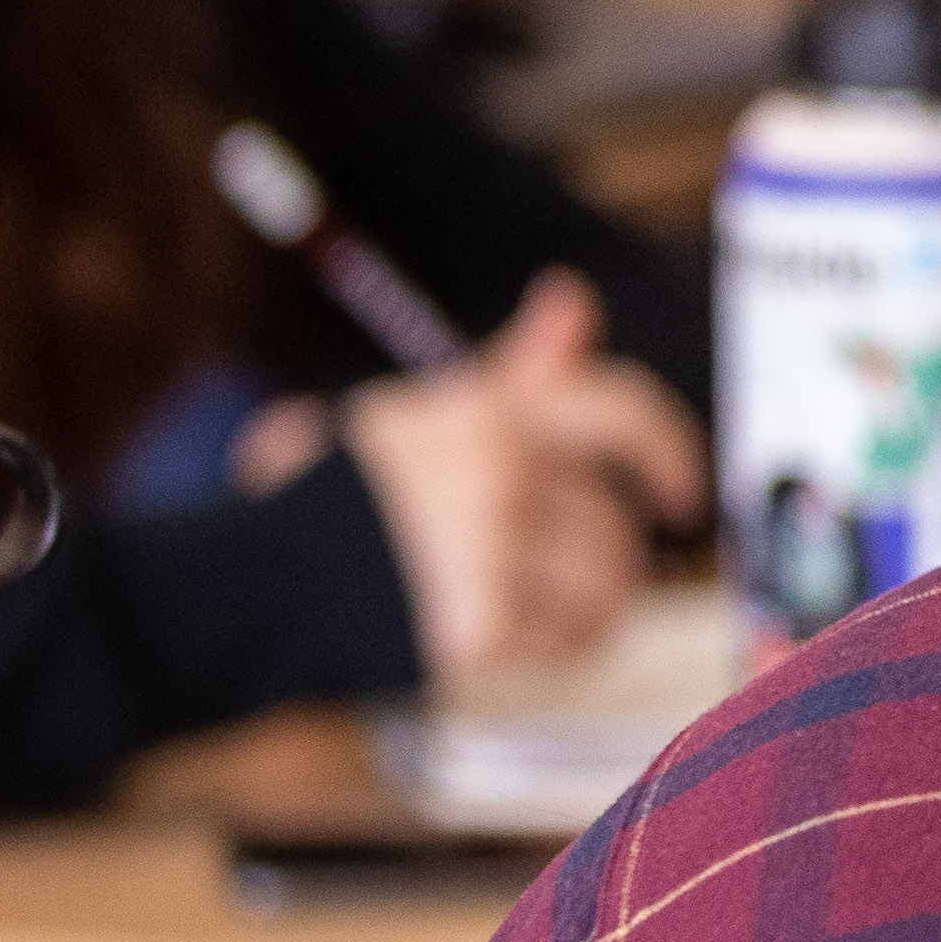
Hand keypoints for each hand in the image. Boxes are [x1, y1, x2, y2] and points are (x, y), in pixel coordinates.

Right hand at [339, 270, 704, 677]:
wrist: (259, 580)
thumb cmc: (357, 498)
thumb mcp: (430, 414)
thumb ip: (519, 371)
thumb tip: (574, 296)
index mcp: (490, 414)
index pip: (623, 410)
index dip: (671, 453)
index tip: (681, 495)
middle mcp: (496, 474)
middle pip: (616, 525)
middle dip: (603, 555)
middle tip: (554, 567)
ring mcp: (487, 552)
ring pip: (609, 587)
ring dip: (591, 604)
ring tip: (534, 598)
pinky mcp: (478, 625)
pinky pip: (575, 641)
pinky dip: (561, 645)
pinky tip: (516, 631)